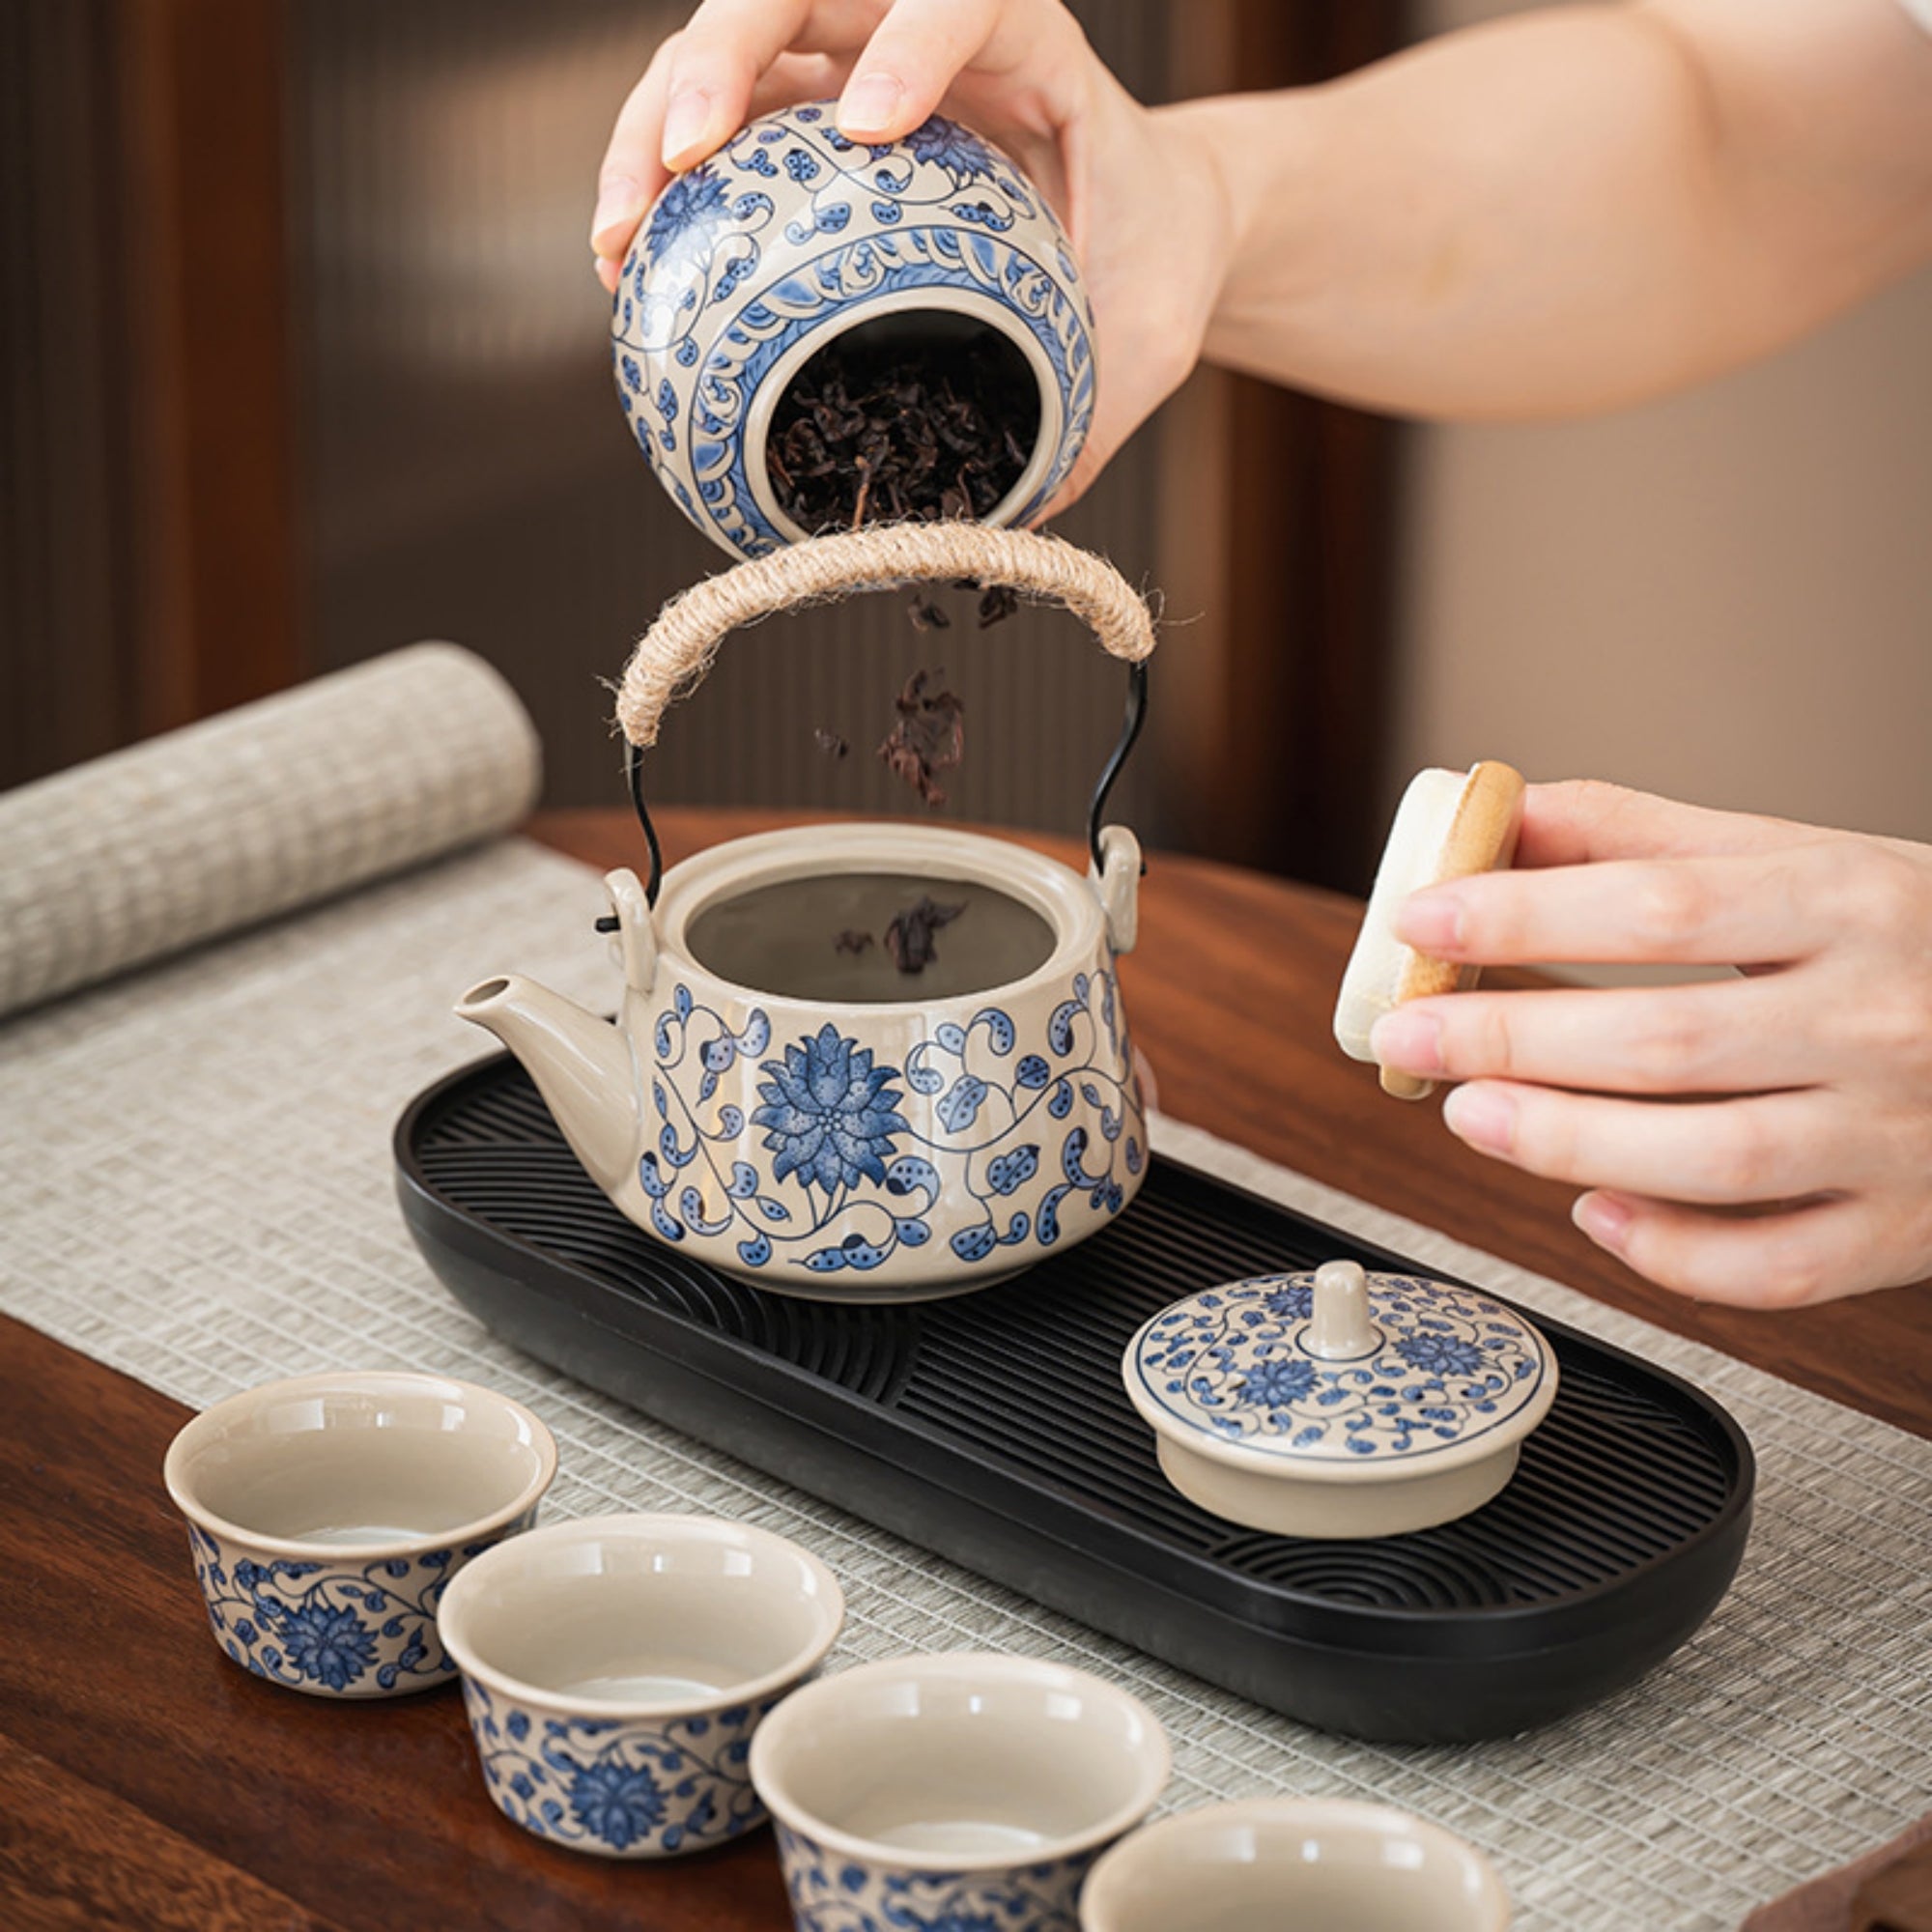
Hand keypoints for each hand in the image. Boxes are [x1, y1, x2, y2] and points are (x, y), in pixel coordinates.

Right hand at [589, 0, 1232, 513]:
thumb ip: (1090, 414)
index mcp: (1031, 46)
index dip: (912, 38)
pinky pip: (718, 127)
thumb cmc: (1153, 266)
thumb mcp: (1147, 339)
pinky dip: (661, 186)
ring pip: (730, 48)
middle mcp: (924, 31)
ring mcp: (854, 64)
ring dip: (652, 129)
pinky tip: (628, 271)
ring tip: (618, 241)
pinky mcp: (807, 117)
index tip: (870, 125)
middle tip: (681, 160)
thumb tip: (1005, 525)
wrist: (1155, 228)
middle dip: (722, 57)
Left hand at [1367, 780, 1931, 1308]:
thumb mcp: (1812, 860)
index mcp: (1854, 903)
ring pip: (1711, 1163)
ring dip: (1566, 1143)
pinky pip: (1775, 1268)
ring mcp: (1900, 1138)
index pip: (1661, 906)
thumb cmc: (1920, 941)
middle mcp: (1883, 1020)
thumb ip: (1653, 840)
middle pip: (1668, 1041)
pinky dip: (1671, 1251)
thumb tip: (1504, 813)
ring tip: (1469, 1115)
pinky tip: (1594, 1211)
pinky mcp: (1903, 1232)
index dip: (1524, 915)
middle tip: (1405, 1035)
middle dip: (1510, 1040)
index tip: (1422, 920)